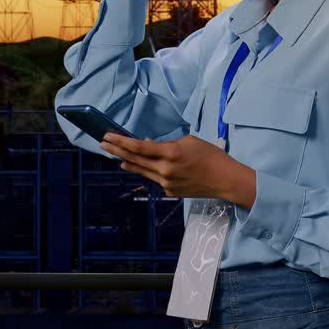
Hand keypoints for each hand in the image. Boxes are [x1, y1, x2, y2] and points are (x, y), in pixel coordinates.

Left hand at [99, 133, 251, 203]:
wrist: (225, 180)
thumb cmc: (210, 156)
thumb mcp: (189, 141)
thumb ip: (166, 143)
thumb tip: (148, 144)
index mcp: (170, 153)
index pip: (139, 146)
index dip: (121, 141)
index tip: (108, 136)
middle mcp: (165, 170)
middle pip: (135, 159)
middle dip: (117, 151)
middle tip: (103, 144)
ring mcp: (166, 183)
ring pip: (142, 171)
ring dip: (128, 163)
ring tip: (117, 157)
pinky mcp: (170, 192)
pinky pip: (155, 179)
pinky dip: (149, 171)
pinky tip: (144, 167)